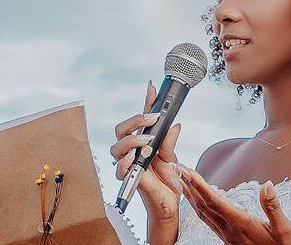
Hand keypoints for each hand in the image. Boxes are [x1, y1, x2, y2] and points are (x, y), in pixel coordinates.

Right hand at [111, 80, 182, 224]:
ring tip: (147, 142)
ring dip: (131, 140)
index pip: (142, 118)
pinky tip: (133, 160)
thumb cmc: (168, 180)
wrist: (168, 204)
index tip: (152, 86)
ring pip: (116, 146)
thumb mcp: (172, 158)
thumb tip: (175, 124)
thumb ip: (169, 141)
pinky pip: (118, 168)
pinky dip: (124, 163)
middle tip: (153, 120)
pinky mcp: (128, 177)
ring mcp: (129, 163)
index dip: (146, 101)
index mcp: (144, 141)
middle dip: (135, 121)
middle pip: (121, 128)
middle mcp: (133, 150)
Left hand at [177, 166, 290, 244]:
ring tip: (180, 180)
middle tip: (177, 169)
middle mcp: (230, 230)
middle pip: (204, 205)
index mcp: (242, 224)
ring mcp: (227, 235)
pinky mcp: (228, 237)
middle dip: (189, 186)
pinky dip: (199, 205)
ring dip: (190, 195)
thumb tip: (267, 185)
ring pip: (203, 213)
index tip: (188, 173)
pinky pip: (208, 219)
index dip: (200, 187)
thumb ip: (273, 208)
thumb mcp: (284, 230)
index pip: (216, 202)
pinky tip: (197, 199)